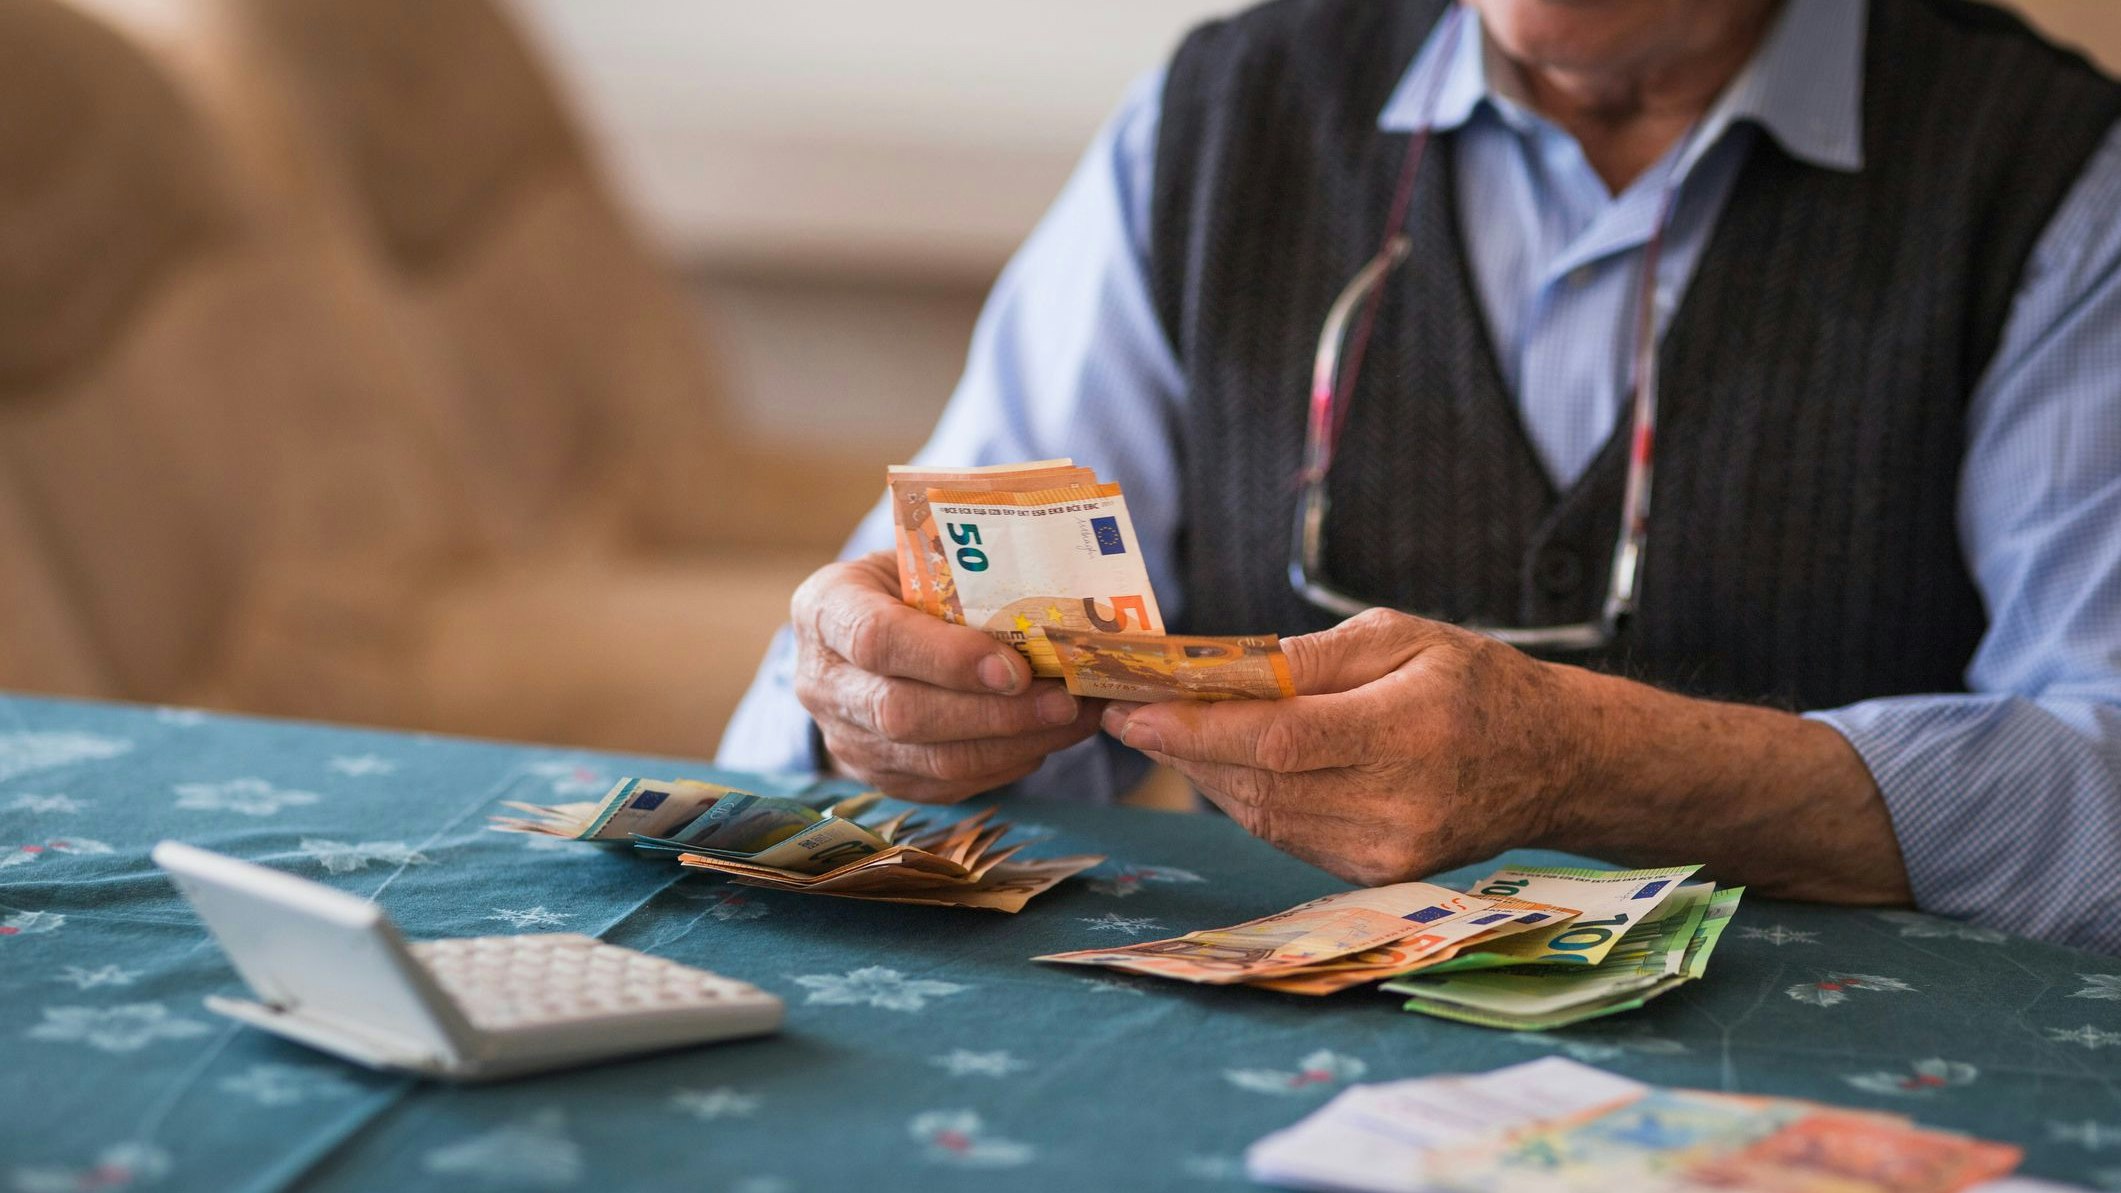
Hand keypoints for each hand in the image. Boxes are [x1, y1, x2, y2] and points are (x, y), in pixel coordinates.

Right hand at [792, 550, 1101, 801]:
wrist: (866, 630)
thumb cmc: (905, 582)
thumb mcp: (919, 558)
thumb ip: (966, 578)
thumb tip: (1062, 604)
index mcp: (825, 610)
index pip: (875, 639)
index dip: (946, 658)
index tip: (1016, 668)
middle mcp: (822, 681)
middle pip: (902, 712)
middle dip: (993, 713)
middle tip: (1063, 701)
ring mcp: (845, 737)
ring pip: (930, 760)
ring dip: (1011, 745)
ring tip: (1070, 720)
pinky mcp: (878, 776)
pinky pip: (944, 786)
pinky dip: (1003, 767)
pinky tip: (1044, 740)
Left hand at [1100, 609, 1584, 885]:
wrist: (1552, 761)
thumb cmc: (1474, 683)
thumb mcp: (1401, 636)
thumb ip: (1312, 657)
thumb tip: (1226, 668)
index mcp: (1411, 731)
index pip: (1282, 739)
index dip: (1199, 728)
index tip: (1134, 708)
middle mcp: (1399, 804)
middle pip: (1260, 782)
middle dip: (1183, 747)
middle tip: (1129, 711)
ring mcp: (1387, 851)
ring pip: (1263, 814)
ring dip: (1204, 774)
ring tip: (1166, 731)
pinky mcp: (1376, 875)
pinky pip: (1286, 834)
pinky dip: (1246, 797)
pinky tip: (1224, 764)